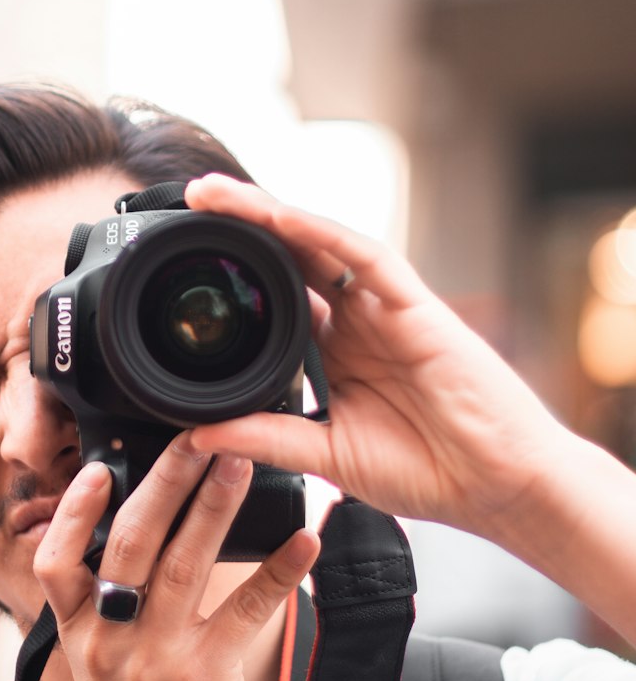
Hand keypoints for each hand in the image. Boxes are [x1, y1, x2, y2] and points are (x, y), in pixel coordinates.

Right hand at [33, 436, 318, 680]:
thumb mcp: (97, 667)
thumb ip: (104, 607)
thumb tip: (135, 535)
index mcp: (78, 633)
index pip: (55, 560)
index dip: (75, 510)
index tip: (102, 467)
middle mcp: (109, 640)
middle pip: (129, 543)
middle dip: (163, 482)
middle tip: (195, 435)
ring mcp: (155, 659)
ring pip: (181, 564)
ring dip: (214, 506)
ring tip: (240, 462)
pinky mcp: (203, 678)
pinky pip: (245, 613)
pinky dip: (277, 571)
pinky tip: (304, 540)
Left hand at [183, 174, 567, 548]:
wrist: (497, 487)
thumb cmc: (427, 471)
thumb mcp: (326, 455)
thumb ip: (267, 439)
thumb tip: (198, 435)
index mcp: (334, 354)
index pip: (275, 301)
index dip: (233, 278)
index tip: (182, 264)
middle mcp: (356, 322)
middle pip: (290, 259)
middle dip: (241, 226)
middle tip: (191, 200)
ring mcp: (384, 309)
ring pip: (318, 243)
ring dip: (268, 214)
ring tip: (215, 193)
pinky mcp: (414, 305)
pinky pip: (363, 256)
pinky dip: (320, 232)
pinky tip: (280, 216)